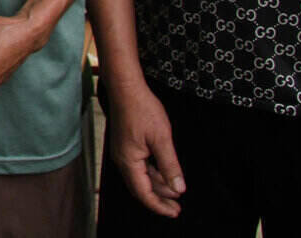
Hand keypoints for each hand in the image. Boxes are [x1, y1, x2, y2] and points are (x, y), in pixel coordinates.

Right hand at [105, 79, 185, 216]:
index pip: (143, 193)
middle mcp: (122, 160)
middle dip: (159, 199)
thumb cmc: (142, 109)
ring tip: (175, 190)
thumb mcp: (162, 139)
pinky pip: (138, 166)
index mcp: (128, 161)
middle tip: (177, 207)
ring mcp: (122, 152)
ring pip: (140, 177)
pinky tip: (164, 173)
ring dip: (157, 186)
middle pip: (140, 188)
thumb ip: (170, 166)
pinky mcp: (125, 145)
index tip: (175, 212)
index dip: (159, 206)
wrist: (126, 89)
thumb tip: (178, 188)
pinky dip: (152, 173)